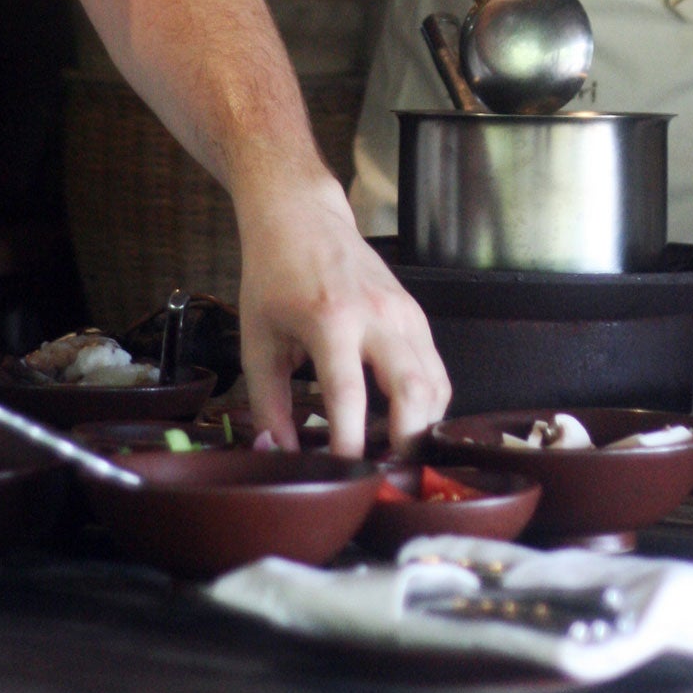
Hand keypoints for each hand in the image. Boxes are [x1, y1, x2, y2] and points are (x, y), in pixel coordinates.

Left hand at [237, 183, 450, 456]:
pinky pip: (435, 368)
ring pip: (434, 383)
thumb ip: (267, 403)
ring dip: (422, 426)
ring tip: (397, 455)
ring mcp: (403, 312)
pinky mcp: (416, 313)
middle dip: (406, 443)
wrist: (301, 217)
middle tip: (388, 475)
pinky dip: (428, 403)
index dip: (349, 442)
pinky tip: (406, 421)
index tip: (345, 475)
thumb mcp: (258, 340)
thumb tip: (280, 455)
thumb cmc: (274, 276)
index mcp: (330, 319)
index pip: (348, 395)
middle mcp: (376, 314)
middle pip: (412, 391)